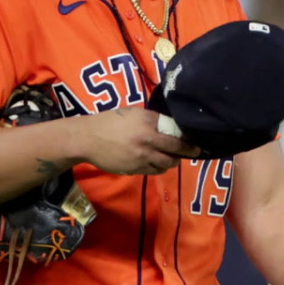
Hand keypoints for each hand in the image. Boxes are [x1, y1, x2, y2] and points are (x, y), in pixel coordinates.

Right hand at [77, 107, 199, 175]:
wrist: (88, 139)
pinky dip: (160, 168)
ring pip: (166, 163)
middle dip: (188, 152)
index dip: (188, 138)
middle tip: (195, 152)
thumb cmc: (110, 121)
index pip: (175, 132)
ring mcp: (142, 157)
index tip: (195, 140)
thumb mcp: (133, 113)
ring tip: (175, 159)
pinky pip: (154, 171)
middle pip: (176, 149)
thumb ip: (152, 119)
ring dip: (173, 161)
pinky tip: (160, 164)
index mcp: (148, 124)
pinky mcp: (135, 169)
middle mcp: (148, 141)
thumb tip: (169, 125)